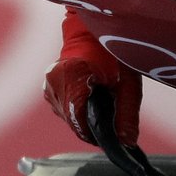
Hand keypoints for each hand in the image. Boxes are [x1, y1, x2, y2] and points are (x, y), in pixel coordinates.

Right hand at [43, 10, 141, 146]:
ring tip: (102, 100)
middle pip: (75, 122)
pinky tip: (91, 98)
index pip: (81, 121)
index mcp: (70, 77)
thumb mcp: (127, 83)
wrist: (92, 31)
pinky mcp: (48, 90)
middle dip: (95, 124)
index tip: (115, 132)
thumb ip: (126, 114)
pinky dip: (79, 110)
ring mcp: (48, 87)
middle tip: (113, 113)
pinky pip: (65, 111)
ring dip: (87, 117)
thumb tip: (126, 143)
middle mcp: (53, 84)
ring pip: (70, 118)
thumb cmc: (112, 52)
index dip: (100, 132)